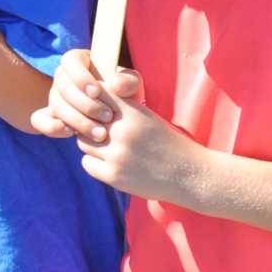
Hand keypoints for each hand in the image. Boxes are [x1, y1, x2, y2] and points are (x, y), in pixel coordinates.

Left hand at [31, 52, 200, 204]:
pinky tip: (110, 163)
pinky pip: (87, 163)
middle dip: (88, 124)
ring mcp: (118, 155)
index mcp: (132, 113)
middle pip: (83, 119)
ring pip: (82, 142)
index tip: (97, 108)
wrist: (190, 175)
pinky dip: (95, 163)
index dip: (93, 100)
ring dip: (91, 144)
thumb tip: (87, 97)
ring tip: (106, 147)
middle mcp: (123, 132)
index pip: (95, 94)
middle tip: (100, 130)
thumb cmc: (167, 141)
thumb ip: (120, 106)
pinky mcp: (115, 177)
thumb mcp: (147, 116)